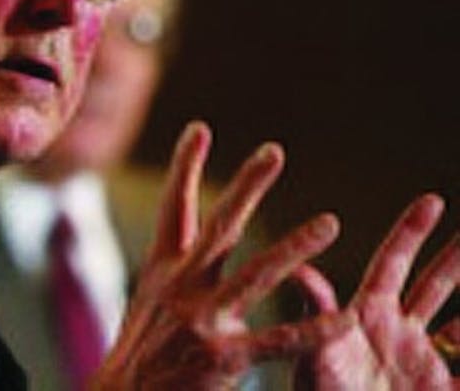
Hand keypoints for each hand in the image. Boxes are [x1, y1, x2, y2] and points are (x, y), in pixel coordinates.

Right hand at [95, 122, 350, 389]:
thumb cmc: (141, 350)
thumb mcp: (149, 298)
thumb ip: (176, 266)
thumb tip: (193, 230)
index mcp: (162, 269)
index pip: (174, 208)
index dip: (185, 167)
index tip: (199, 129)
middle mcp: (181, 286)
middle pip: (219, 227)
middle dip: (247, 187)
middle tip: (273, 152)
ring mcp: (202, 320)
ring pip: (256, 274)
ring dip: (296, 247)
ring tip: (330, 222)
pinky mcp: (224, 357)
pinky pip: (279, 340)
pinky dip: (314, 329)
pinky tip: (343, 317)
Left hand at [294, 194, 459, 389]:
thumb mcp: (316, 356)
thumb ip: (316, 313)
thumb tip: (298, 268)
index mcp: (368, 314)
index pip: (393, 262)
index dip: (412, 232)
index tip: (432, 200)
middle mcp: (397, 330)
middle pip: (433, 282)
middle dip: (454, 255)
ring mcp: (420, 358)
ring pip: (457, 317)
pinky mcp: (439, 386)